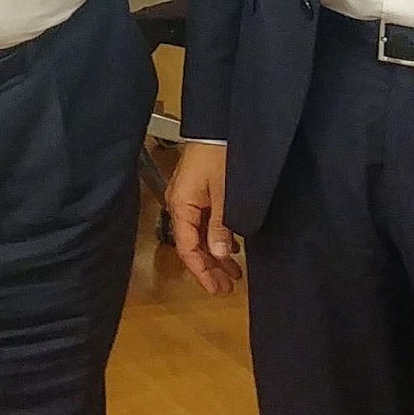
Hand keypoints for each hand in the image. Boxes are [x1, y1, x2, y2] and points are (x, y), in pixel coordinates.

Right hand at [165, 143, 241, 293]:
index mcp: (181, 206)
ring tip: (233, 272)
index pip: (187, 248)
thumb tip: (218, 254)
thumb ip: (220, 226)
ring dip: (215, 254)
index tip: (216, 288)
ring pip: (199, 235)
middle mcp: (180, 205)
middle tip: (228, 286)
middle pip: (192, 244)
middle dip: (210, 267)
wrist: (220, 126)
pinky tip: (232, 247)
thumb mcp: (225, 194)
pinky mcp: (198, 192)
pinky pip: (204, 222)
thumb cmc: (220, 156)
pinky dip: (217, 237)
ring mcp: (188, 198)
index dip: (201, 270)